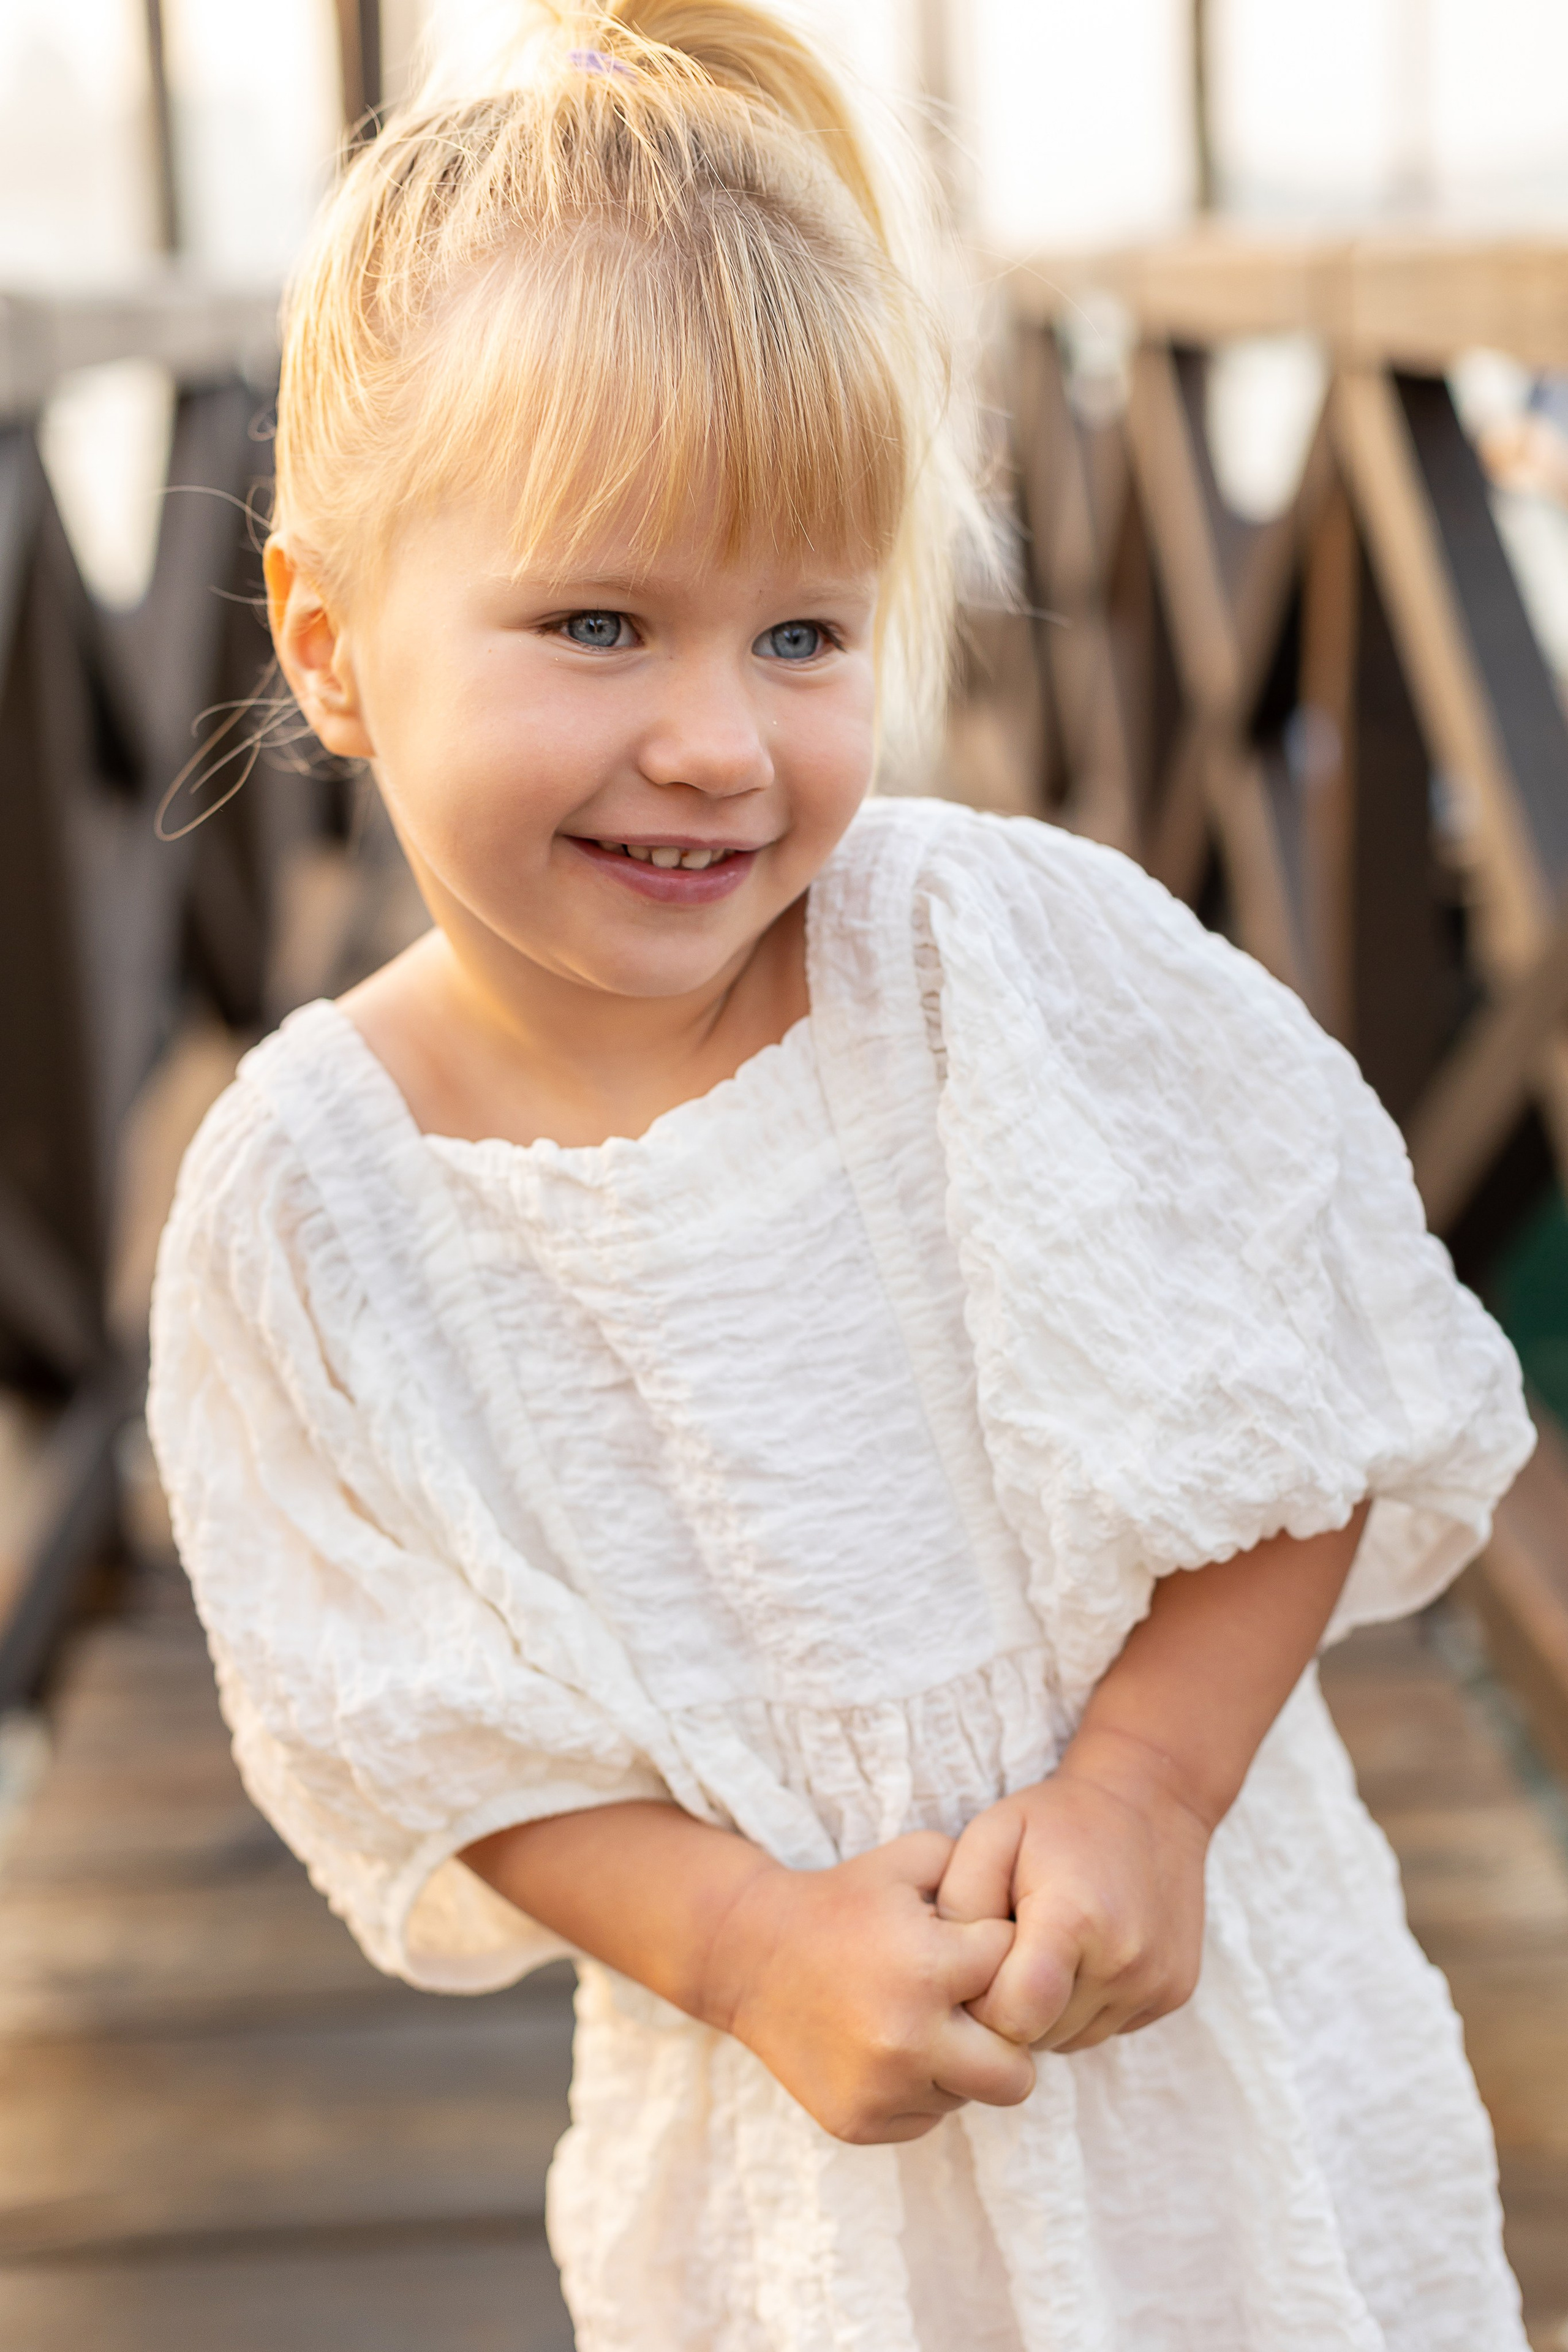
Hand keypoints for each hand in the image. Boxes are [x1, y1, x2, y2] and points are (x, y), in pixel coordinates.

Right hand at [699, 1831, 1036, 2143]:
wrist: (749, 1955)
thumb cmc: (843, 1900)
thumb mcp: (911, 1860)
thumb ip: (980, 1871)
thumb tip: (1035, 1912)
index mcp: (927, 1968)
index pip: (1020, 1977)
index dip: (1005, 1955)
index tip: (979, 1947)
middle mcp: (908, 2039)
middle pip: (1017, 2074)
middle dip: (1004, 2040)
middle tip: (973, 2009)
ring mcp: (881, 2090)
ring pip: (969, 2098)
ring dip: (958, 2064)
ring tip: (919, 2019)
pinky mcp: (859, 2123)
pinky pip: (927, 2119)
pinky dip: (918, 2088)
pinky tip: (886, 2046)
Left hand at [936, 1728, 1209, 2052]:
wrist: (1150, 1800)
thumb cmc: (1057, 1818)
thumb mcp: (991, 1834)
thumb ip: (957, 1904)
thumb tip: (948, 1976)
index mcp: (1076, 1920)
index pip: (1012, 2018)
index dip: (978, 2003)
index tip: (973, 1962)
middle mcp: (1125, 1963)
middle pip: (1039, 2035)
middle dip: (1008, 2006)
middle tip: (1005, 1949)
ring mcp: (1156, 1983)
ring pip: (1069, 2040)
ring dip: (1043, 2010)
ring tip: (1040, 1948)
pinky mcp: (1173, 1994)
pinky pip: (1103, 2028)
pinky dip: (1079, 2006)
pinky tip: (1077, 1956)